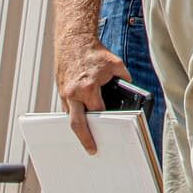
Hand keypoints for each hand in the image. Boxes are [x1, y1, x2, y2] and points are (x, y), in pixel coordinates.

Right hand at [54, 35, 129, 153]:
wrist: (74, 41)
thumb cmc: (94, 53)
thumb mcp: (116, 64)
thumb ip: (124, 79)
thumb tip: (131, 90)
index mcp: (88, 88)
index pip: (98, 112)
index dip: (106, 121)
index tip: (112, 131)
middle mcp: (74, 94)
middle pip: (78, 124)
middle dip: (85, 139)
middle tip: (92, 150)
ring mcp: (65, 94)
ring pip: (71, 117)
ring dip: (78, 127)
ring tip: (87, 138)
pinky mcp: (61, 92)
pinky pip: (68, 109)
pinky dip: (75, 114)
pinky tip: (82, 119)